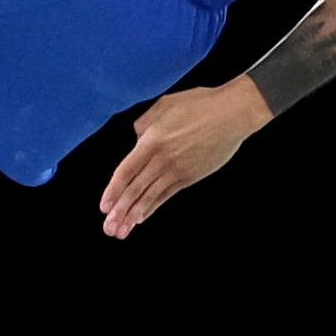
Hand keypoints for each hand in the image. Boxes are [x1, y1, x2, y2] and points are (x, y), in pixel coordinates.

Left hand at [99, 83, 264, 238]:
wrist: (232, 114)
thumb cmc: (199, 104)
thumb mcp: (164, 105)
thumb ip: (144, 123)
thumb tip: (136, 138)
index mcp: (152, 140)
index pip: (126, 171)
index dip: (113, 190)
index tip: (104, 206)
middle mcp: (162, 159)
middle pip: (135, 189)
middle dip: (120, 211)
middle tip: (108, 228)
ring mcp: (178, 170)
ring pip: (150, 196)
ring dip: (133, 215)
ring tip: (121, 231)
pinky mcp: (191, 176)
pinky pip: (167, 195)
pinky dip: (153, 207)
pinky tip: (142, 217)